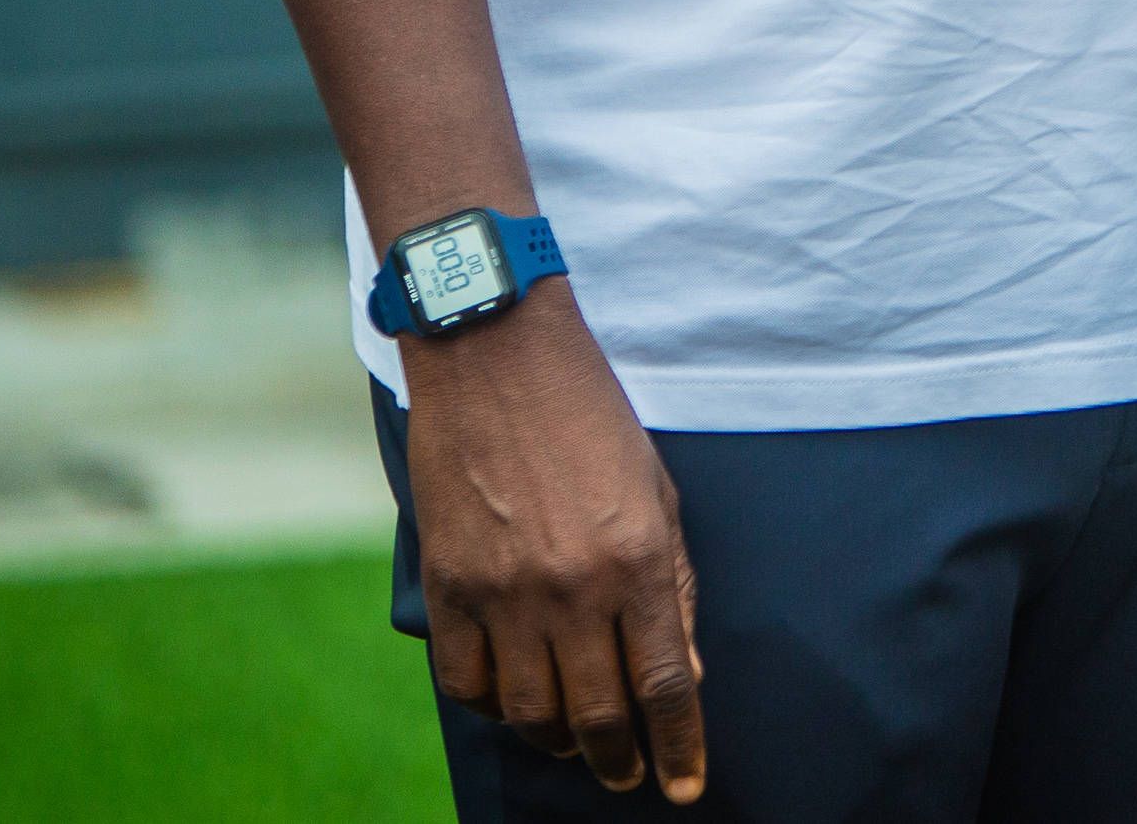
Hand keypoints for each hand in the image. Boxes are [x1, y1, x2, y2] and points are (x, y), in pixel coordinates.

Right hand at [404, 289, 708, 798]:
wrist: (496, 354)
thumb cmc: (589, 414)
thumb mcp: (657, 489)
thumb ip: (673, 583)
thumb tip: (687, 669)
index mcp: (637, 558)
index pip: (667, 684)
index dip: (680, 746)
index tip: (684, 786)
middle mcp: (572, 586)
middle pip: (598, 714)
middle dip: (620, 760)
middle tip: (630, 776)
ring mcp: (504, 591)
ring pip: (530, 711)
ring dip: (557, 741)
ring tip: (575, 743)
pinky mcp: (448, 586)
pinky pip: (465, 683)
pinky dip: (492, 707)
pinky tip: (513, 703)